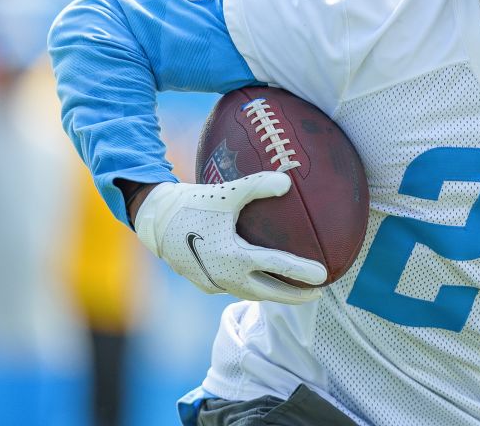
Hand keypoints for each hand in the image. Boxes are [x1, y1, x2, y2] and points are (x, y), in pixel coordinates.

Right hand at [133, 172, 327, 304]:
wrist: (155, 219)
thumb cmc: (193, 203)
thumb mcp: (227, 192)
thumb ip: (258, 185)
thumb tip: (287, 181)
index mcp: (234, 256)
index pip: (278, 267)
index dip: (302, 272)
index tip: (324, 276)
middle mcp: (225, 276)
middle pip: (269, 292)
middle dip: (294, 296)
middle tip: (317, 293)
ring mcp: (213, 282)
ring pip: (251, 294)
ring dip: (273, 294)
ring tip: (294, 291)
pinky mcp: (204, 283)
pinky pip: (235, 289)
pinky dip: (253, 288)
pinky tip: (262, 281)